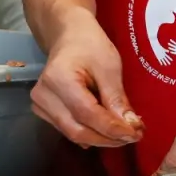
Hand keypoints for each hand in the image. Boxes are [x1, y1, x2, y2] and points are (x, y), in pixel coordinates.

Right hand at [31, 20, 143, 147]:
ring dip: (101, 138)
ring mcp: (40, 106)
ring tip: (125, 133)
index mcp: (58, 79)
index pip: (87, 113)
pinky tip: (108, 130)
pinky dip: (91, 133)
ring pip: (73, 133)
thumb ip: (116, 97)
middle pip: (78, 129)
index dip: (111, 128)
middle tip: (134, 136)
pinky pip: (69, 130)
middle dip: (108, 138)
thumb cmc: (90, 46)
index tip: (135, 134)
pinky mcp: (43, 112)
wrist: (69, 37)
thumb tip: (130, 126)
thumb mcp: (109, 66)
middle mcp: (43, 96)